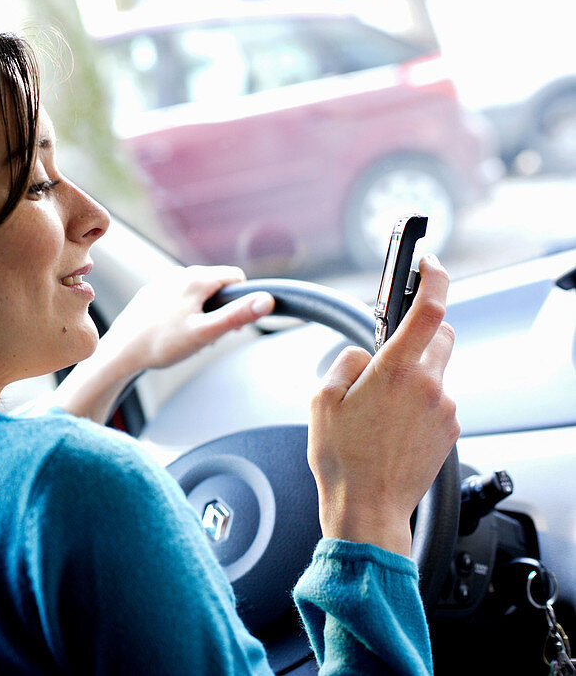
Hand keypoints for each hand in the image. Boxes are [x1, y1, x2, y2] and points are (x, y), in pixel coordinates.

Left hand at [53, 265, 274, 422]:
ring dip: (202, 312)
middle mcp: (179, 273)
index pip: (236, 278)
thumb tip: (267, 299)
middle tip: (208, 337)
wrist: (120, 353)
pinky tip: (172, 334)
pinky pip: (179, 298)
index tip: (231, 326)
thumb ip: (237, 315)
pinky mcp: (151, 293)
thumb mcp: (205, 333)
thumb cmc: (161, 344)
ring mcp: (163, 282)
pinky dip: (184, 313)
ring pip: (198, 292)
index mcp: (196, 278)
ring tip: (189, 338)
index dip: (241, 302)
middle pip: (217, 285)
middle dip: (220, 309)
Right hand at [307, 254, 459, 556]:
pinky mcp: (449, 432)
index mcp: (396, 372)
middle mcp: (429, 386)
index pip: (429, 309)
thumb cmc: (343, 460)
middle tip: (391, 347)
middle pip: (442, 335)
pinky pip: (436, 401)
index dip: (433, 278)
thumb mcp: (322, 400)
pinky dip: (416, 402)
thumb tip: (363, 355)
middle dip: (421, 331)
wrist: (369, 508)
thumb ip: (345, 363)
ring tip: (379, 406)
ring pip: (436, 371)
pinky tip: (390, 426)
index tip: (429, 263)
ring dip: (414, 373)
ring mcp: (444, 410)